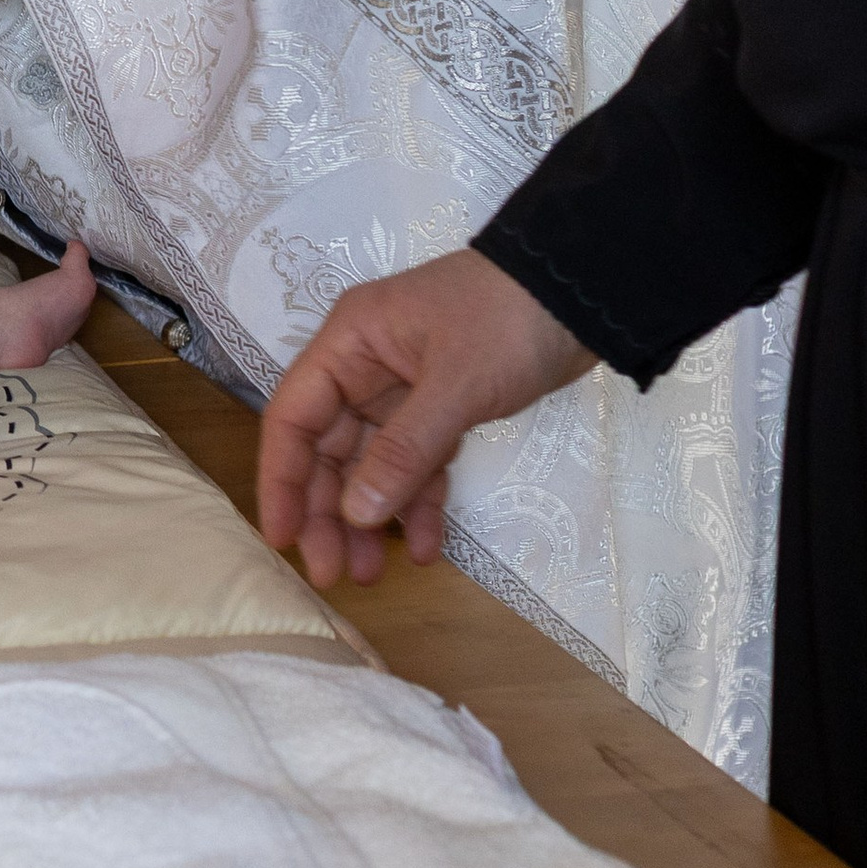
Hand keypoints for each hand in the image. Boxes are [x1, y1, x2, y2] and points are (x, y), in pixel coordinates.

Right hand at [257, 245, 592, 587]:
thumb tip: (356, 514)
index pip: (294, 416)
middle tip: (335, 574)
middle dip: (329, 511)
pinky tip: (428, 548)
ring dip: (372, 517)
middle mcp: (365, 367)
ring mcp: (404, 390)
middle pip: (328, 448)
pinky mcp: (444, 408)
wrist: (584, 292)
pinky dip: (421, 504)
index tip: (284, 539)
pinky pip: (420, 464)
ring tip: (373, 575)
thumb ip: (405, 450)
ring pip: (372, 464)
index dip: (282, 479)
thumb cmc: (509, 319)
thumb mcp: (457, 384)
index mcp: (349, 342)